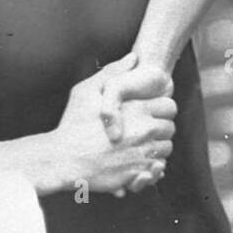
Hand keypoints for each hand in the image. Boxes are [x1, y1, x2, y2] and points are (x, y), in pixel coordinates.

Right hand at [53, 53, 175, 198]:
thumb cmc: (73, 125)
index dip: (161, 109)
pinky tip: (138, 163)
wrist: (63, 160)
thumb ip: (113, 72)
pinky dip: (152, 168)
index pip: (169, 107)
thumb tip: (134, 57)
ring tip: (139, 146)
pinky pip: (157, 171)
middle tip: (144, 130)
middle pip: (170, 129)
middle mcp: (144, 132)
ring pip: (165, 150)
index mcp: (137, 109)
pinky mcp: (137, 175)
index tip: (149, 112)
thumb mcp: (87, 90)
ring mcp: (142, 154)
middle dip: (161, 129)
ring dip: (157, 148)